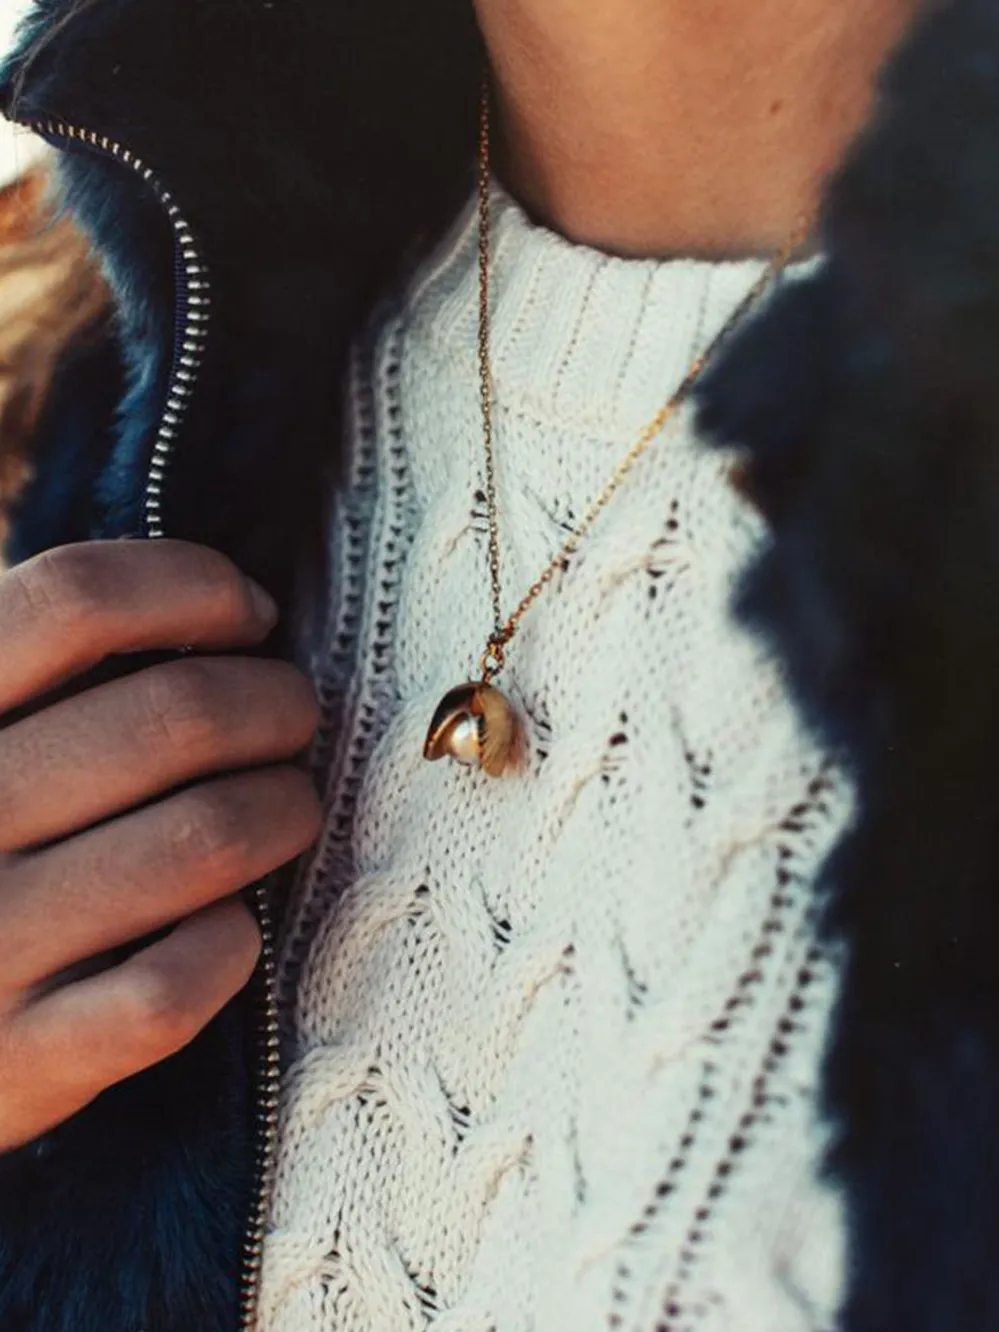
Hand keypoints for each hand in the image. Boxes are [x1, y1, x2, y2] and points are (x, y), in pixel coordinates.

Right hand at [0, 540, 321, 1150]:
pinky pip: (175, 984)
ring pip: (207, 836)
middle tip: (294, 720)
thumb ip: (47, 667)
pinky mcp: (22, 1057)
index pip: (76, 598)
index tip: (252, 617)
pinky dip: (230, 945)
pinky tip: (228, 927)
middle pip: (178, 712)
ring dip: (284, 810)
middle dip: (277, 703)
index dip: (195, 587)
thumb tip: (201, 594)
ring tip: (288, 808)